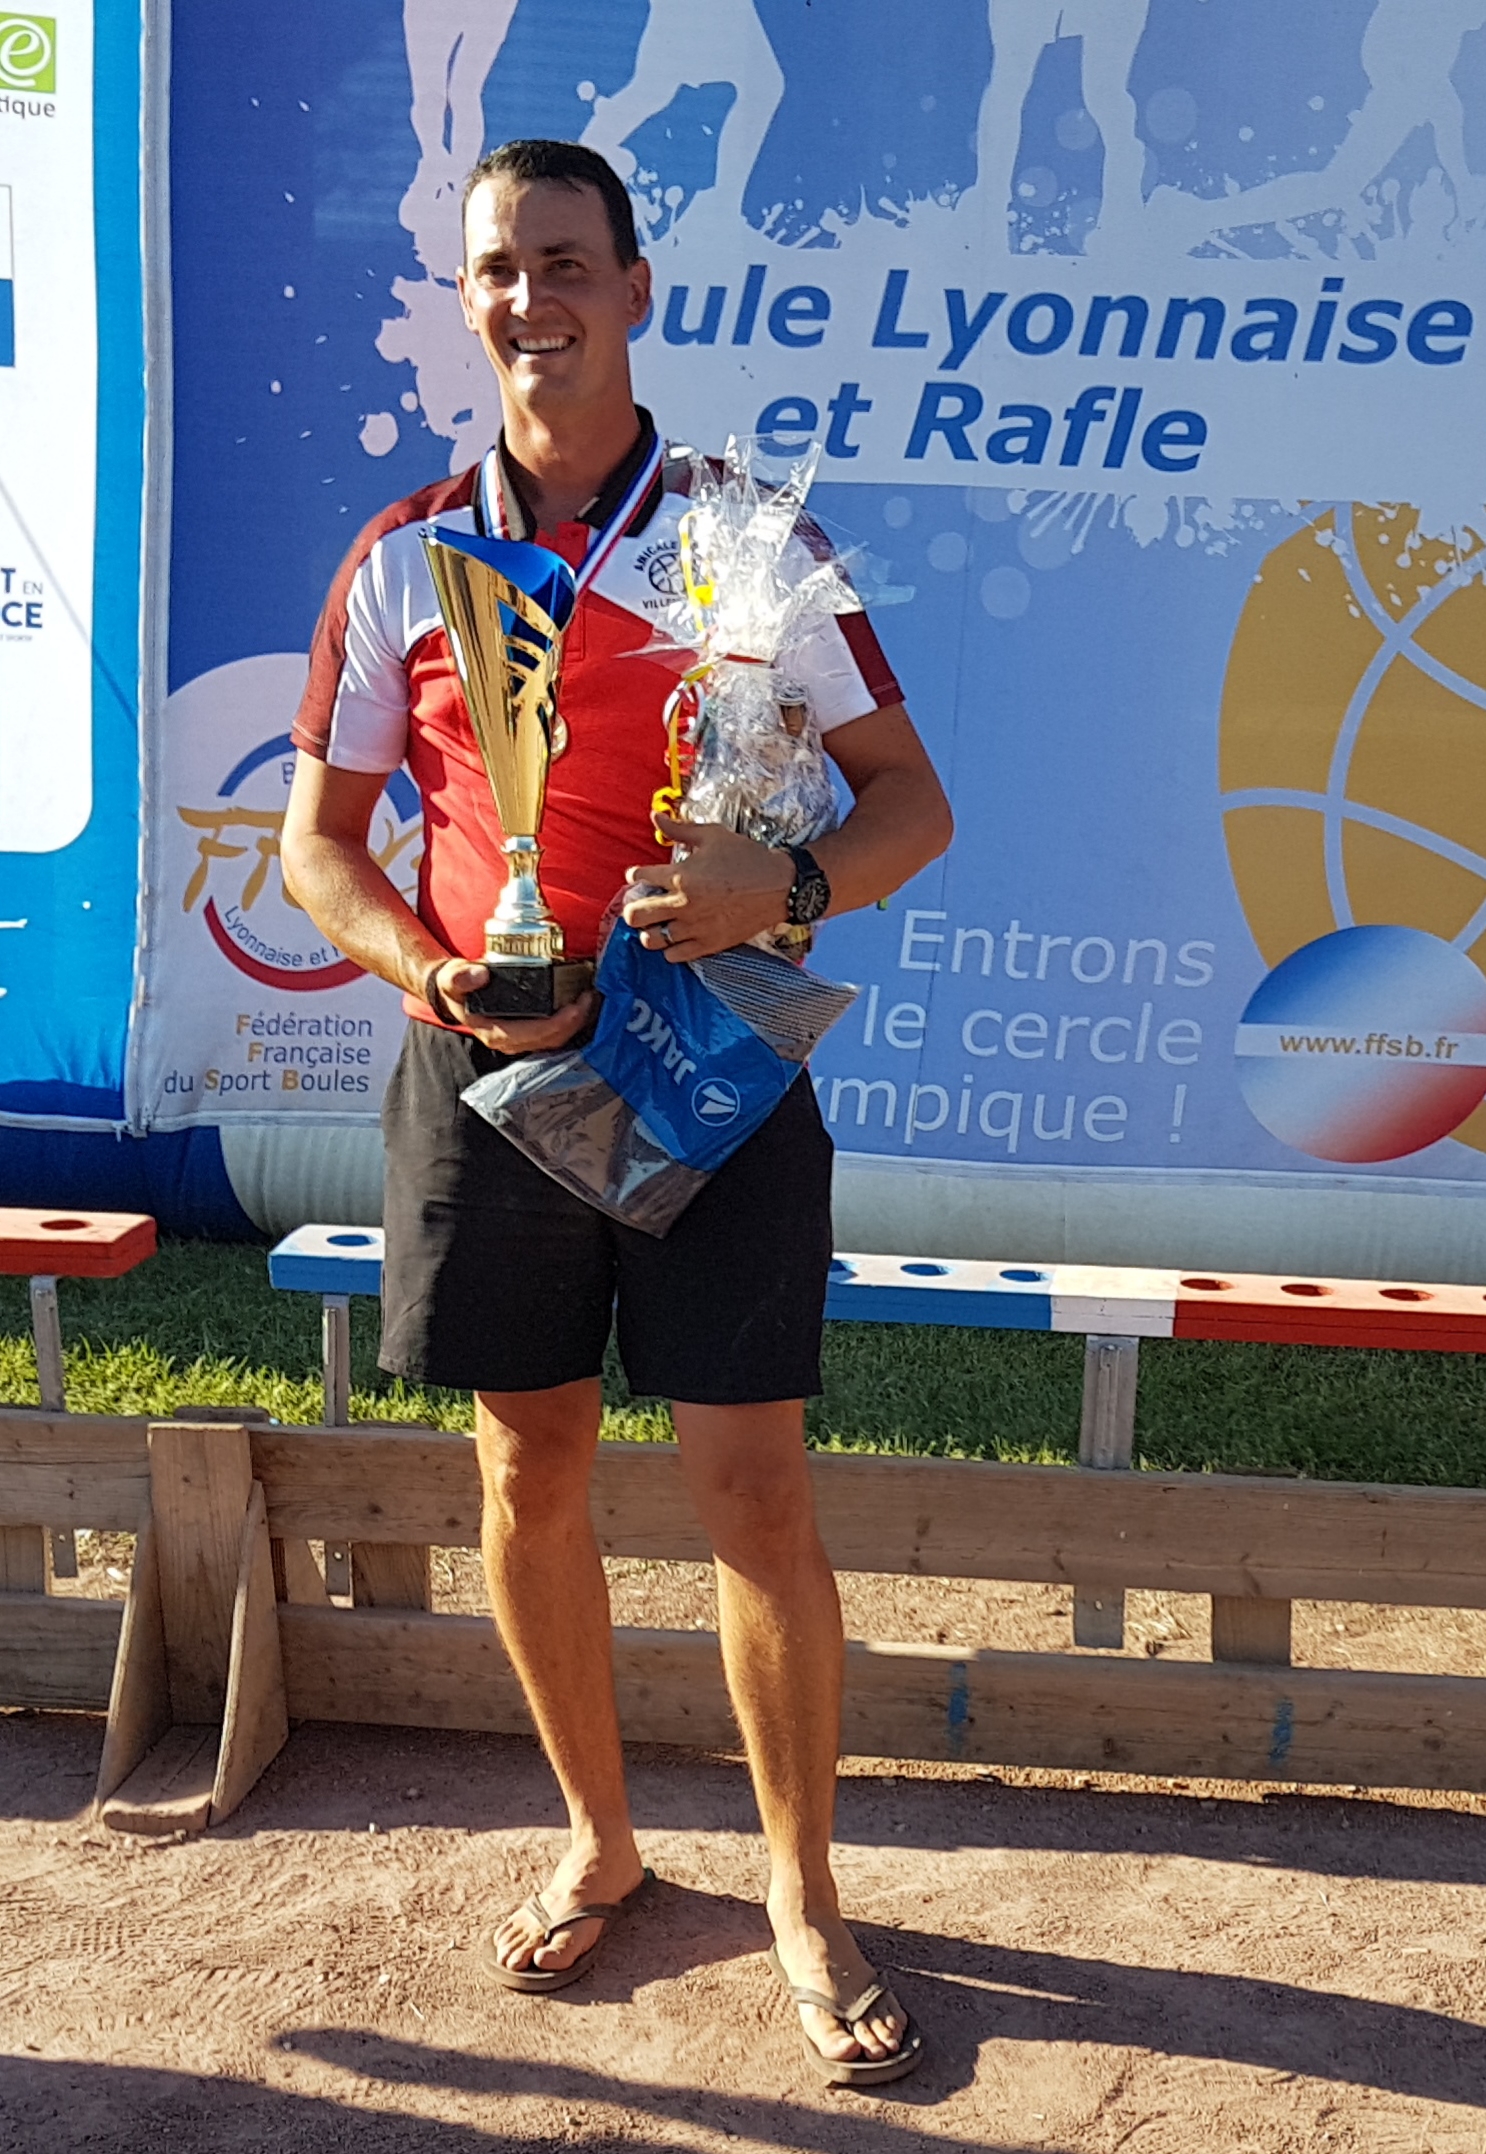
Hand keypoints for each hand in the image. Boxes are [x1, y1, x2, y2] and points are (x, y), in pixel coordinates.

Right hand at [430, 958, 594, 1054]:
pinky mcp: (532, 1030)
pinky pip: (557, 1031)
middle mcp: (512, 1041)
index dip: (557, 1024)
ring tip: (592, 999)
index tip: (575, 1007)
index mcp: (495, 1032)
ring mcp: (523, 1038)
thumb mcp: (450, 979)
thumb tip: (480, 974)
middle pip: (551, 1039)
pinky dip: (573, 1019)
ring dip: (579, 1022)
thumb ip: (459, 977)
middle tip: (590, 998)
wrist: (455, 993)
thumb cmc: (456, 987)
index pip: (533, 1035)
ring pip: (557, 1038)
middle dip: (575, 1022)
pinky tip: (585, 1004)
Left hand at [622, 814, 793, 961]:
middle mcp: (682, 904)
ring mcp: (694, 928)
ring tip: (657, 923)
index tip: (641, 876)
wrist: (779, 886)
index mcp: (680, 876)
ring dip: (649, 931)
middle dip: (632, 908)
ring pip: (651, 940)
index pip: (639, 878)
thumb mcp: (712, 836)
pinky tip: (676, 937)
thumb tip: (655, 816)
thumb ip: (679, 829)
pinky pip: (675, 956)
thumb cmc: (746, 857)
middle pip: (635, 915)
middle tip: (641, 904)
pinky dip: (670, 949)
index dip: (636, 875)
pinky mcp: (708, 944)